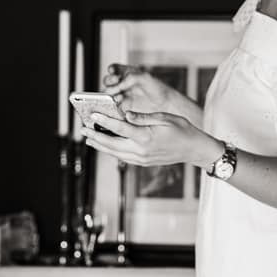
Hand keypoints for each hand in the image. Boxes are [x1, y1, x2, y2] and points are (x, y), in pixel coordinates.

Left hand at [83, 110, 215, 167]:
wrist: (194, 149)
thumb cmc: (182, 130)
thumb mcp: (164, 117)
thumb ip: (143, 117)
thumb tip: (126, 114)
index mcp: (146, 137)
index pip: (120, 128)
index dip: (104, 121)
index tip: (92, 115)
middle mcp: (141, 150)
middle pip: (112, 143)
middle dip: (95, 135)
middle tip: (82, 128)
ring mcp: (141, 158)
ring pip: (115, 152)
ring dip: (100, 145)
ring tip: (88, 138)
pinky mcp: (143, 162)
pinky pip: (122, 157)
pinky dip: (111, 151)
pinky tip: (104, 145)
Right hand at [101, 64, 177, 114]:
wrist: (165, 104)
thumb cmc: (158, 89)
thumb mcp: (144, 77)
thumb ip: (130, 77)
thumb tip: (118, 83)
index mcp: (128, 73)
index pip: (115, 69)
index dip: (112, 69)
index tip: (112, 71)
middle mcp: (124, 83)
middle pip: (108, 81)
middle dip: (109, 81)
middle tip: (115, 82)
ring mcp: (123, 94)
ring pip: (109, 93)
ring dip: (111, 93)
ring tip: (118, 95)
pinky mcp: (124, 106)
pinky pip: (113, 104)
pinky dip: (113, 103)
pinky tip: (119, 102)